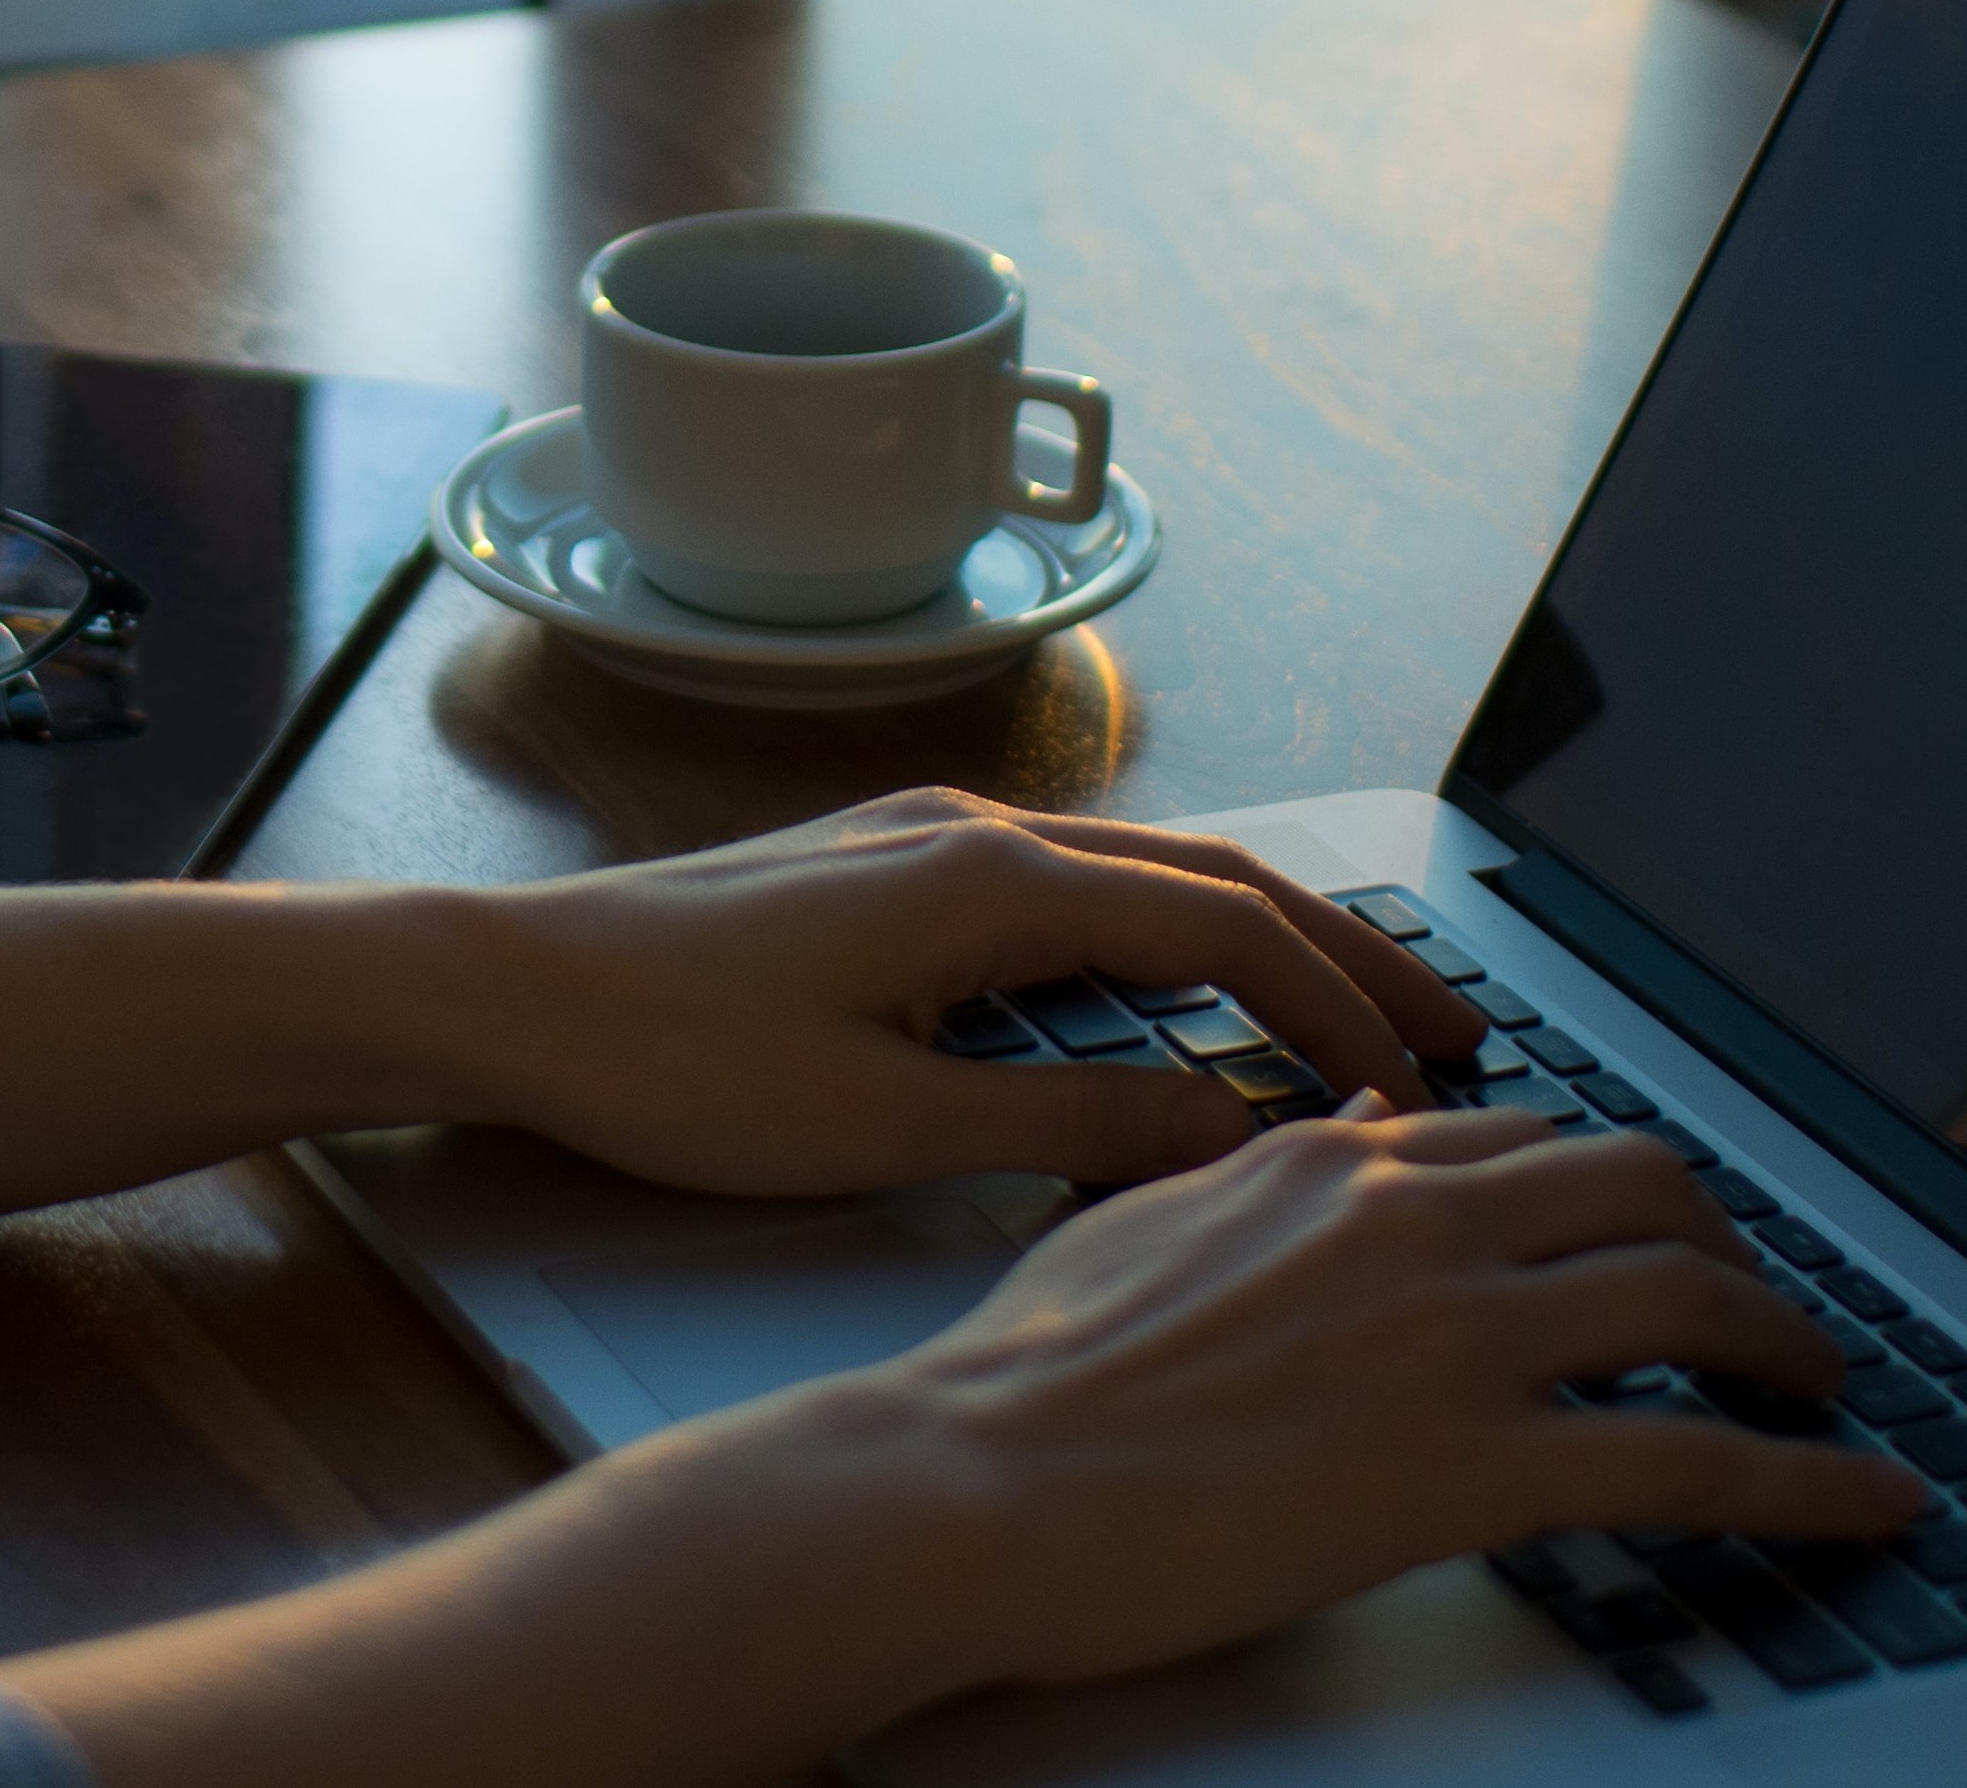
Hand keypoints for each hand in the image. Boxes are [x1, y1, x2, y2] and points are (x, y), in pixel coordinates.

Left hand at [457, 789, 1489, 1197]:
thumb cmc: (668, 1060)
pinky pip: (1074, 888)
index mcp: (993, 882)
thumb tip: (1226, 1132)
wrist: (510, 992)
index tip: (1419, 1089)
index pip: (1227, 931)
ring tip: (1351, 1012)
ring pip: (1147, 875)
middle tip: (1455, 1026)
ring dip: (1261, 938)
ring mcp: (928, 841)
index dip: (1340, 1010)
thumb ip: (1068, 1127)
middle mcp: (976, 833)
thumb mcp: (885, 1125)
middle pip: (1215, 879)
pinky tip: (1184, 995)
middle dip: (1346, 951)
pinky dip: (1167, 936)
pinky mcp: (886, 871)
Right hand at [755, 1106, 1925, 1689]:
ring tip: (1823, 1393)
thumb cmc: (1021, 1384)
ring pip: (1697, 1297)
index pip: (1529, 1140)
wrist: (972, 1486)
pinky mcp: (1476, 1465)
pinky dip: (1812, 1483)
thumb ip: (1257, 1181)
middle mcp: (1414, 1222)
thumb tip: (1339, 1137)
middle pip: (1646, 1187)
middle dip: (1730, 1240)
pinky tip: (1869, 1503)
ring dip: (1792, 1347)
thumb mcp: (1141, 1226)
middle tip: (1756, 1301)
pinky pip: (1696, 1460)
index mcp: (1332, 1166)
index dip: (1615, 1186)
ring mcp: (1455, 1338)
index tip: (1649, 1228)